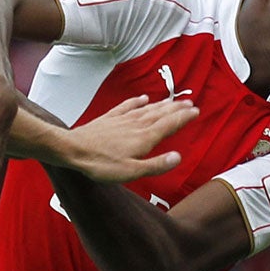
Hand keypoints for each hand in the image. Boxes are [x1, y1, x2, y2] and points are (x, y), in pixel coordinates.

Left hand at [60, 94, 195, 181]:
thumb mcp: (131, 172)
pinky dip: (136, 101)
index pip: (169, 125)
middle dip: (176, 109)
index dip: (183, 118)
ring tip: (172, 101)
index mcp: (144, 139)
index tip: (195, 111)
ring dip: (161, 104)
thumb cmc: (101, 165)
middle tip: (189, 103)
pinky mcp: (108, 119)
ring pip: (146, 109)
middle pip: (160, 114)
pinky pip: (126, 107)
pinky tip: (142, 98)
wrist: (73, 150)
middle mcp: (136, 125)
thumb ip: (156, 165)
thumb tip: (178, 157)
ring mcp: (122, 120)